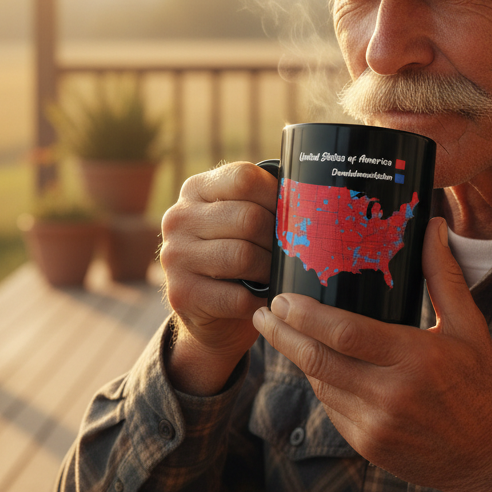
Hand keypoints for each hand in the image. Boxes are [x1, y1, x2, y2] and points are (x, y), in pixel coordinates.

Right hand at [159, 161, 277, 393]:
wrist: (211, 313)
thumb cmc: (240, 257)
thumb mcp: (244, 220)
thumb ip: (265, 201)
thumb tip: (317, 194)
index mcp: (196, 189)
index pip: (244, 178)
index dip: (277, 197)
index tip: (293, 216)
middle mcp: (178, 218)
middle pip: (248, 218)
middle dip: (278, 240)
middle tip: (291, 253)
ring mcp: (174, 256)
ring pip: (243, 256)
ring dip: (270, 271)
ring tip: (278, 275)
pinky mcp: (181, 293)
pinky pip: (238, 296)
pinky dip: (260, 301)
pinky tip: (266, 300)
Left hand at [253, 217, 491, 491]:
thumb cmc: (482, 386)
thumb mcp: (469, 327)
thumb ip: (444, 276)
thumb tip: (432, 225)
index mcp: (415, 358)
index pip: (345, 333)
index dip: (306, 316)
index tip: (282, 298)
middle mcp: (390, 394)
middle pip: (318, 360)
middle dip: (283, 335)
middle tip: (263, 312)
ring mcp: (375, 425)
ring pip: (320, 384)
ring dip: (298, 358)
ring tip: (282, 332)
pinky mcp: (368, 445)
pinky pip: (331, 408)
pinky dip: (321, 384)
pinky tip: (317, 365)